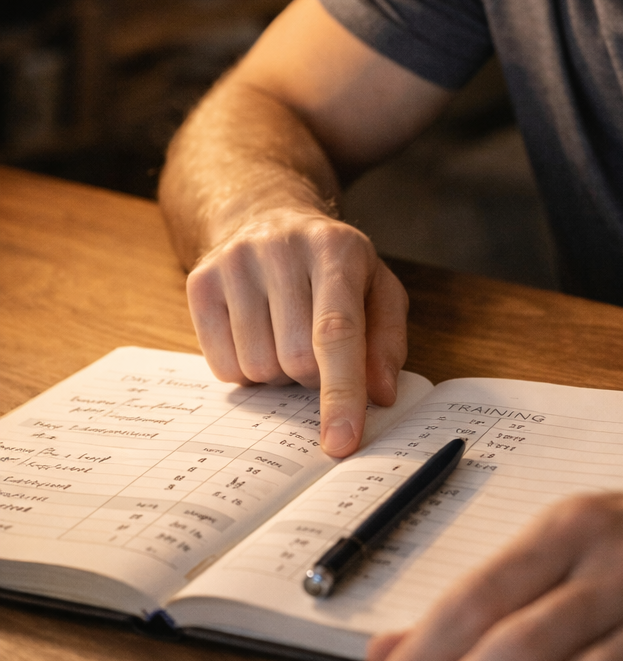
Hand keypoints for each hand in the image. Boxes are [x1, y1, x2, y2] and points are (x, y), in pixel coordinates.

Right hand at [185, 206, 407, 454]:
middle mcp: (280, 247)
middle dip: (314, 376)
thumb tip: (378, 395)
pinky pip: (223, 367)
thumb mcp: (378, 290)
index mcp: (335, 248)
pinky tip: (258, 334)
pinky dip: (247, 370)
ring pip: (258, 368)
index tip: (341, 442)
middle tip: (319, 350)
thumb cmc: (333, 268)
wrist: (269, 218)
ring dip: (280, 374)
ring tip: (286, 334)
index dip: (341, 392)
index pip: (336, 332)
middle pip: (296, 359)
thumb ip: (386, 342)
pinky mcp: (199, 281)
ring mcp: (234, 262)